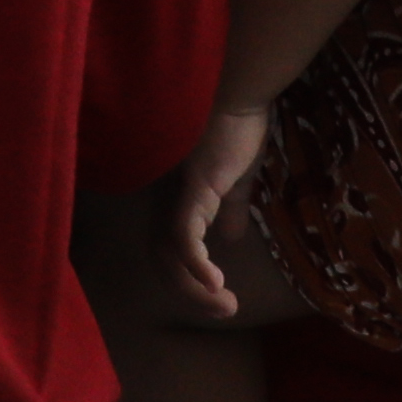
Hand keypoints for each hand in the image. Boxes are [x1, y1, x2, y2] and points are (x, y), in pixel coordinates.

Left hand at [157, 102, 276, 319]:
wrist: (240, 92)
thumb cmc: (236, 127)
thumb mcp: (236, 178)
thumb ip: (230, 208)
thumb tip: (231, 239)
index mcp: (172, 199)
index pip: (167, 250)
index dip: (186, 278)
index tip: (220, 296)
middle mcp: (163, 200)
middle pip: (162, 260)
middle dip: (191, 293)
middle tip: (226, 309)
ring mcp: (173, 195)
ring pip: (169, 256)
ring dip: (196, 288)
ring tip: (226, 304)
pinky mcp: (190, 189)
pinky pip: (183, 237)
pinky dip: (195, 265)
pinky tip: (216, 282)